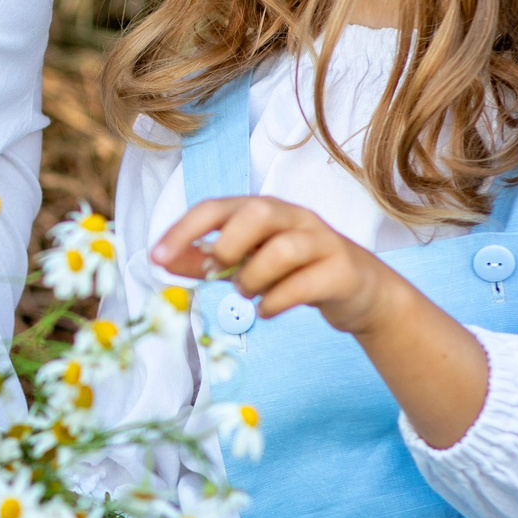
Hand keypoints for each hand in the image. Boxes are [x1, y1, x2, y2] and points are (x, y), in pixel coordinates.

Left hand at [151, 195, 403, 333]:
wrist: (361, 292)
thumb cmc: (295, 273)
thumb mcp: (247, 263)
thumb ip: (206, 261)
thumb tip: (162, 261)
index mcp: (265, 210)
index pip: (217, 207)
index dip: (184, 230)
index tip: (156, 257)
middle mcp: (294, 218)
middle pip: (258, 212)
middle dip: (228, 244)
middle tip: (217, 274)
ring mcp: (322, 242)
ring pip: (283, 249)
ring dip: (254, 278)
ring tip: (248, 294)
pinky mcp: (342, 271)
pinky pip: (305, 284)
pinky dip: (277, 302)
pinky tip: (268, 310)